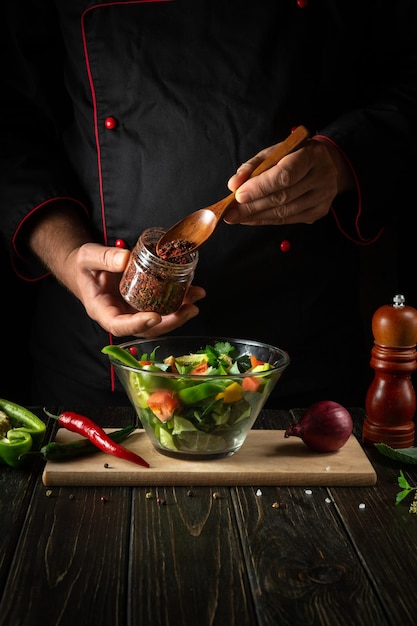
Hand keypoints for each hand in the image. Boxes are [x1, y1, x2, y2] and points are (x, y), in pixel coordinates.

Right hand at [67, 243, 205, 337]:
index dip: (138, 324)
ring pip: (159, 321)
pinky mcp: (144, 304)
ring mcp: (133, 312)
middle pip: (146, 328)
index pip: (119, 326)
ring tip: (197, 297)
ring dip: (180, 312)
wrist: (87, 269)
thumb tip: (126, 258)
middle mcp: (120, 317)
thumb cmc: (84, 266)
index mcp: (102, 311)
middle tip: (189, 309)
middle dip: (170, 322)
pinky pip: (162, 307)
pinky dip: (179, 301)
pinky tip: (193, 291)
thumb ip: (104, 257)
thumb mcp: (88, 257)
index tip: (155, 317)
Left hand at [225, 138, 353, 225]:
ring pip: (284, 212)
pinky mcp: (318, 212)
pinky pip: (288, 220)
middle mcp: (322, 177)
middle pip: (283, 197)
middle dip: (252, 206)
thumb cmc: (296, 155)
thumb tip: (233, 185)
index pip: (285, 175)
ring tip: (236, 217)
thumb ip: (253, 166)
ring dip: (256, 216)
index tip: (238, 195)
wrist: (327, 163)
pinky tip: (250, 219)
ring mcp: (323, 197)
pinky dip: (266, 220)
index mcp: (312, 155)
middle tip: (229, 212)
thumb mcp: (276, 151)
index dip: (260, 187)